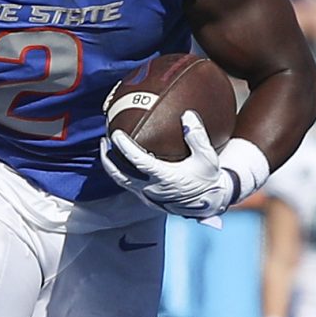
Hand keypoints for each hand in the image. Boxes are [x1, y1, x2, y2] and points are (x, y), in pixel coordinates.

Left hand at [101, 113, 265, 222]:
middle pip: (121, 176)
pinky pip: (129, 186)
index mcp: (166, 179)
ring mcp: (149, 198)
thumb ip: (197, 136)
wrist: (211, 201)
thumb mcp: (207, 157)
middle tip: (104, 140)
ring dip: (112, 167)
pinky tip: (121, 162)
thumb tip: (187, 115)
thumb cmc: (208, 177)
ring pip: (122, 183)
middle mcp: (153, 190)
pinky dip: (121, 173)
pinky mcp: (149, 201)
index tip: (115, 134)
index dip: (125, 148)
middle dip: (109, 158)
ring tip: (107, 150)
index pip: (138, 162)